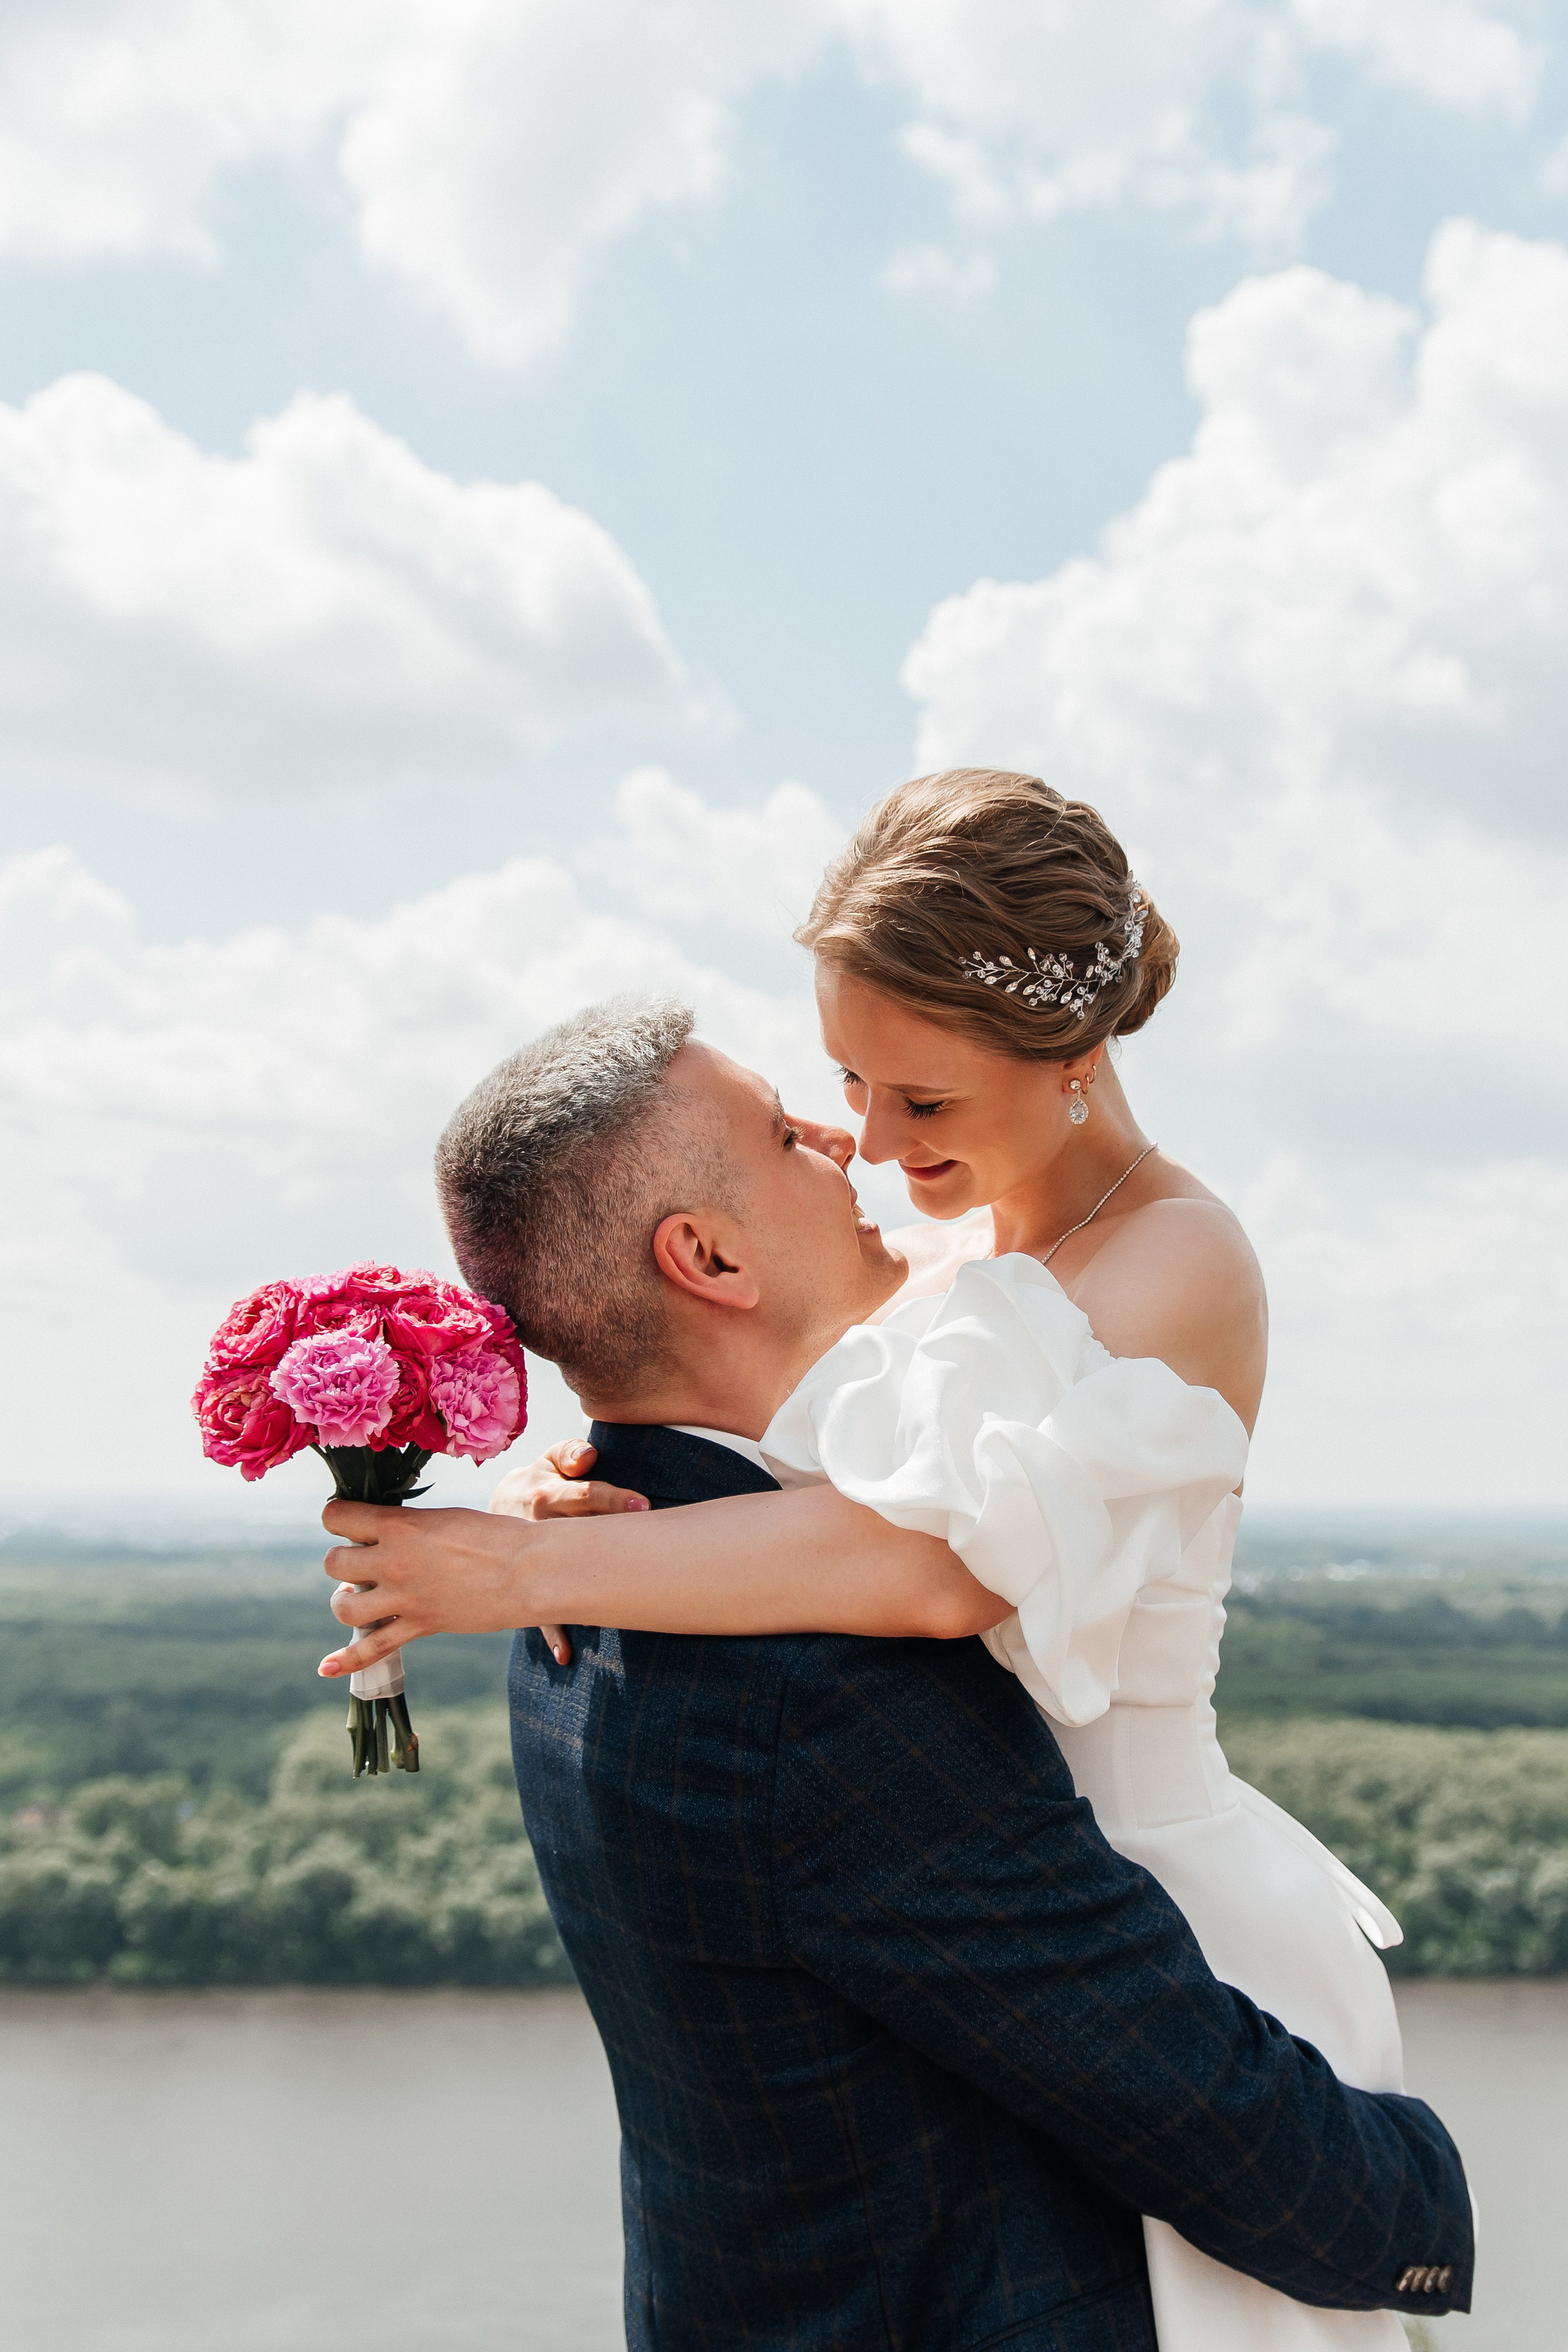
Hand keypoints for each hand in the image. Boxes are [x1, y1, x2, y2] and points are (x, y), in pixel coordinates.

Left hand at [318, 1501, 547, 1680]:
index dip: (336, 1516)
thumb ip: (408, 1526)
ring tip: (358, 1596)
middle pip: (334, 1563)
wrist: (528, 1570)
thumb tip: (384, 1538)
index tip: (343, 1519)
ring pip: (343, 1607)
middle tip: (365, 1560)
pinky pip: (373, 1649)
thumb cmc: (494, 1536)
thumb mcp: (443, 1518)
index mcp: (399, 1525)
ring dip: (344, 1601)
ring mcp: (404, 1598)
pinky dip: (346, 1660)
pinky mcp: (419, 1626)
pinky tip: (325, 1666)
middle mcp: (392, 1561)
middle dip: (343, 1560)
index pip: (336, 1517)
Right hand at [489, 1439, 648, 1668]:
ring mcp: (528, 1564)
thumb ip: (570, 1454)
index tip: (644, 1504)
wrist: (488, 1517)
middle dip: (606, 1544)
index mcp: (547, 1495)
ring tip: (604, 1614)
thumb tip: (589, 1455)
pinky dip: (550, 1634)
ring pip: (556, 1579)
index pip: (585, 1495)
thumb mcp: (549, 1461)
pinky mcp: (523, 1588)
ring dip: (577, 1595)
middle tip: (641, 1548)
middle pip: (575, 1537)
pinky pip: (536, 1614)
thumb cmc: (539, 1483)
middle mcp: (537, 1530)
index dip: (613, 1498)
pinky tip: (564, 1654)